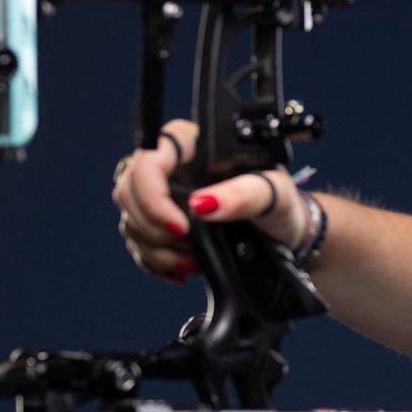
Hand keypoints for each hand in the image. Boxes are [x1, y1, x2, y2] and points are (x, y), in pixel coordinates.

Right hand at [110, 119, 311, 282]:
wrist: (282, 229)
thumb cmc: (280, 201)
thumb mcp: (273, 193)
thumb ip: (242, 195)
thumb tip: (202, 205)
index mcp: (194, 144)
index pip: (149, 161)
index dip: (154, 198)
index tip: (181, 228)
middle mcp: (172, 164)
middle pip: (129, 191)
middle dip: (154, 228)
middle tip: (189, 244)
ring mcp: (162, 192)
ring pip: (130, 220)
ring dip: (157, 249)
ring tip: (194, 258)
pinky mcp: (160, 219)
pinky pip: (137, 242)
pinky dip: (156, 261)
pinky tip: (182, 267)